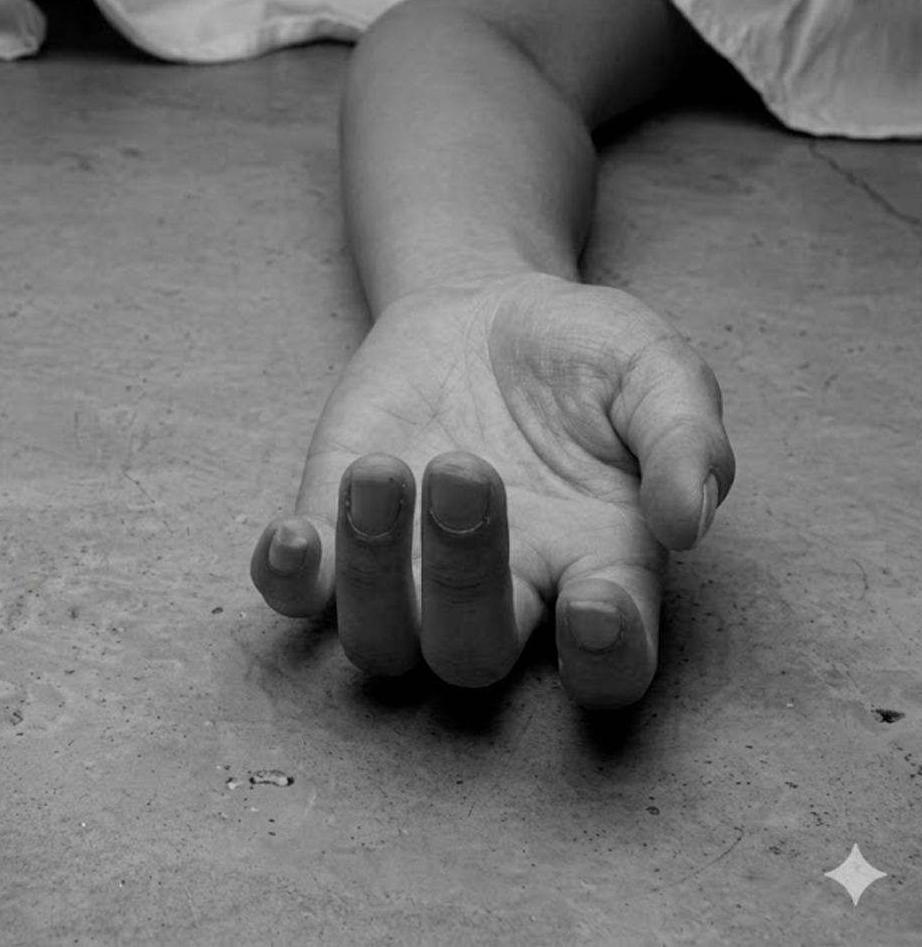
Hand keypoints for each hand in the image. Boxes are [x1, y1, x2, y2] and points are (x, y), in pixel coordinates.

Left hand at [250, 273, 733, 707]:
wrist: (487, 309)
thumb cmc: (586, 354)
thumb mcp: (654, 369)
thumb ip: (686, 436)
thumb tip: (687, 520)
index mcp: (599, 572)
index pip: (609, 667)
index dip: (602, 660)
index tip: (594, 606)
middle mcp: (504, 596)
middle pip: (473, 656)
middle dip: (464, 581)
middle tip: (465, 469)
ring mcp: (411, 574)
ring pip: (381, 642)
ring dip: (373, 573)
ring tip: (383, 469)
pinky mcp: (335, 531)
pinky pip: (298, 596)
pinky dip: (289, 580)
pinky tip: (293, 534)